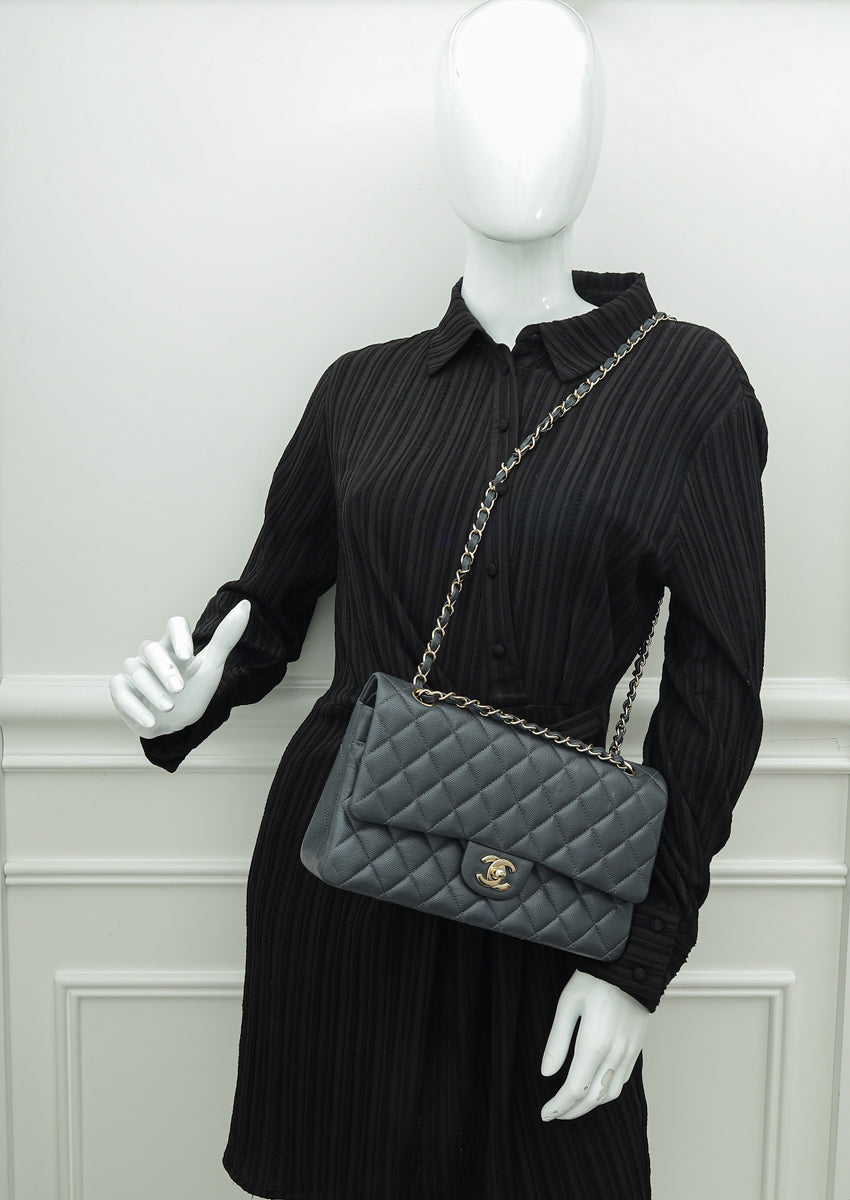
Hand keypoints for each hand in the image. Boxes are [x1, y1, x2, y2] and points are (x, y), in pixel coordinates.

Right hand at [109, 599, 251, 738]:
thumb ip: (226, 637)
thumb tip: (246, 605)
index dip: (179, 636)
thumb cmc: (194, 690)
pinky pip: (119, 691)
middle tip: (179, 689)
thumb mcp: (212, 666)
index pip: (174, 625)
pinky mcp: (121, 690)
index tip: (189, 655)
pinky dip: (133, 707)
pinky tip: (149, 721)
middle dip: (164, 669)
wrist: (177, 723)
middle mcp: (151, 655)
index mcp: (174, 645)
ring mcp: (134, 671)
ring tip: (168, 707)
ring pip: (134, 669)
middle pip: (150, 648)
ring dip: (151, 690)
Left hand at [540, 968, 649, 1120]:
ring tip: (572, 1105)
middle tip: (554, 1114)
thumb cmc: (595, 979)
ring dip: (590, 1105)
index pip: (575, 1089)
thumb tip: (547, 1073)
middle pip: (593, 1098)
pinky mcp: (637, 1048)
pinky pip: (622, 1081)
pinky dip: (607, 1092)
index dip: (559, 1106)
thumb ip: (557, 1041)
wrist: (632, 964)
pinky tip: (595, 1088)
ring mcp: (629, 1053)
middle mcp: (615, 1054)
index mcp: (594, 1044)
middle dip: (572, 1111)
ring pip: (610, 1094)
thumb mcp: (568, 1003)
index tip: (545, 1113)